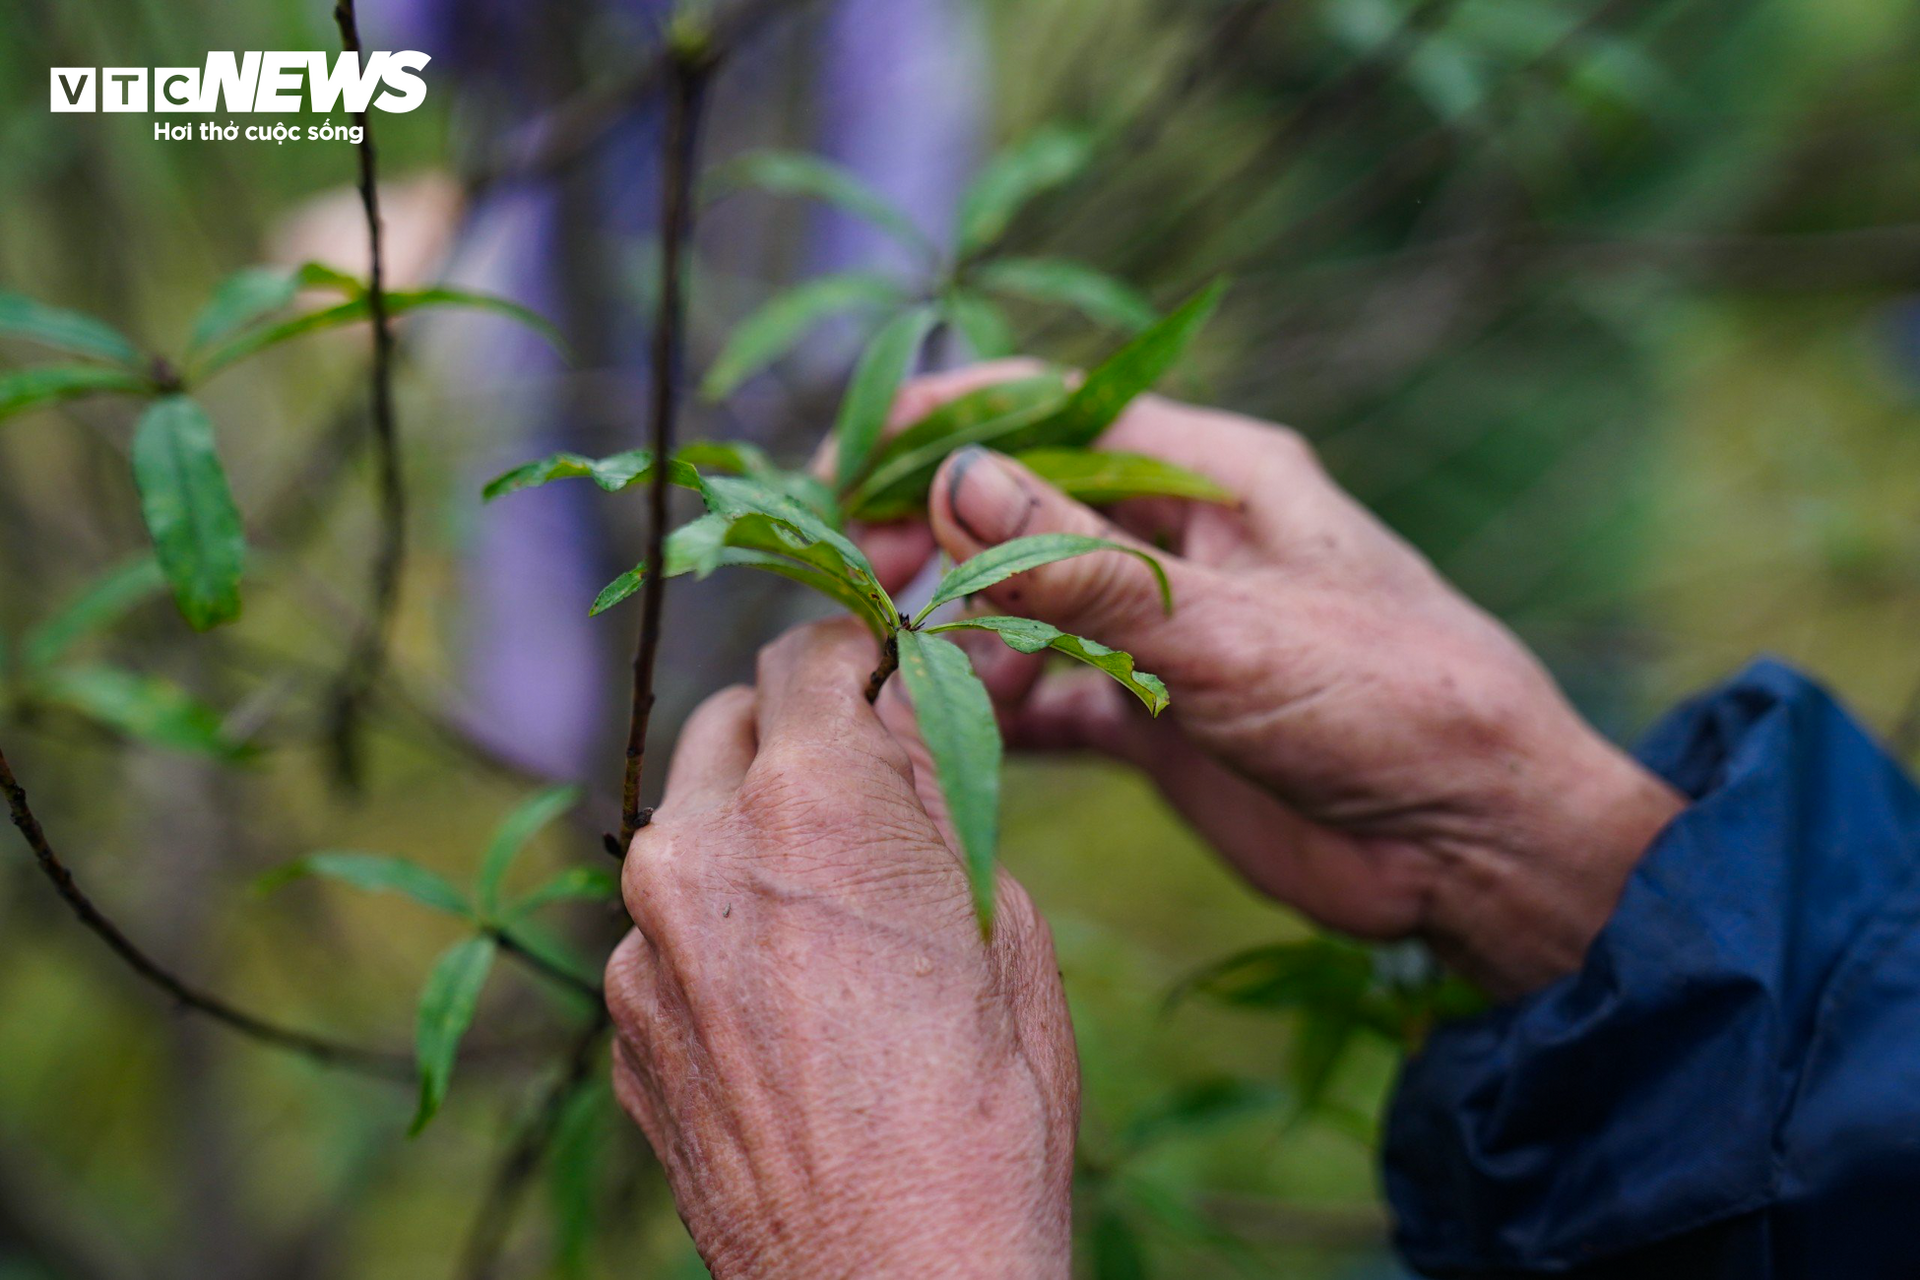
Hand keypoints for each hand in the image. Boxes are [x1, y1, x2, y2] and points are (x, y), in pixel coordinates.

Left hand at [605, 620, 1076, 1278]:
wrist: (896, 1272)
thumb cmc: (985, 1101)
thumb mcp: (1000, 915)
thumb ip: (933, 796)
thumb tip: (901, 727)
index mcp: (812, 797)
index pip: (809, 655)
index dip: (855, 653)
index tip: (878, 670)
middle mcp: (698, 848)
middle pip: (726, 723)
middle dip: (788, 732)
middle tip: (853, 780)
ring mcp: (642, 942)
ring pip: (685, 831)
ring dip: (743, 835)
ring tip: (820, 912)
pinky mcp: (621, 1023)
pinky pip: (662, 934)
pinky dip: (712, 933)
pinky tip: (780, 1004)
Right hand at [861, 363, 1684, 998]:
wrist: (1478, 848)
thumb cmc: (1392, 701)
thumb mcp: (1230, 630)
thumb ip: (1083, 569)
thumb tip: (952, 480)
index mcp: (1212, 476)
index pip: (1052, 415)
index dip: (945, 427)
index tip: (849, 471)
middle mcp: (1177, 542)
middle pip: (1019, 511)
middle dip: (933, 540)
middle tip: (864, 591)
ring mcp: (1163, 632)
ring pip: (1023, 609)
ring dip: (960, 636)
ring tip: (904, 673)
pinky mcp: (1157, 718)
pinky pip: (1050, 697)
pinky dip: (998, 711)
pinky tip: (956, 733)